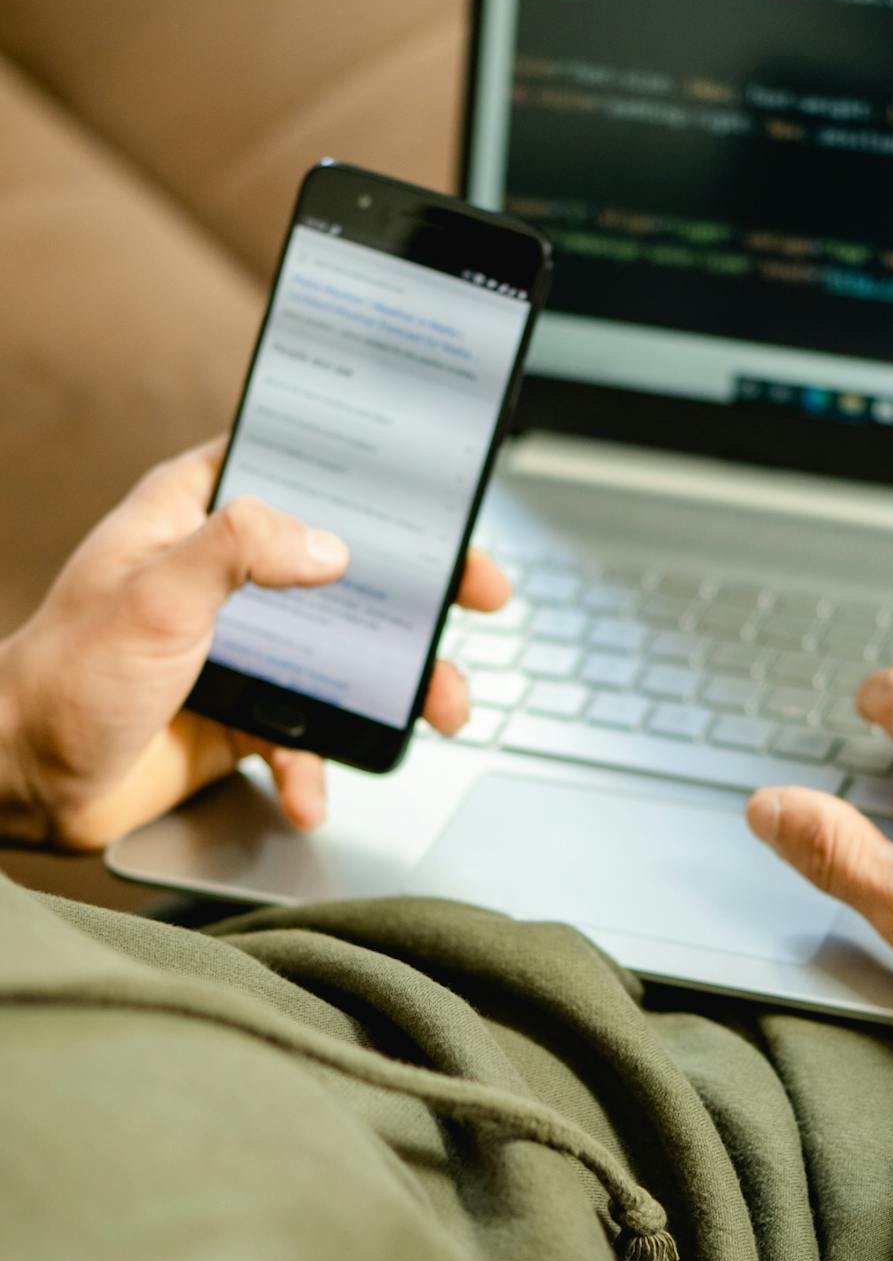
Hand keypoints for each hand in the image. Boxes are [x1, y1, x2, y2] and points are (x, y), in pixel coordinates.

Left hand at [0, 440, 510, 851]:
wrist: (27, 784)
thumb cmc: (65, 675)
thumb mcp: (155, 591)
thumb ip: (241, 550)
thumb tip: (329, 547)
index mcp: (198, 516)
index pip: (301, 469)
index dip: (374, 479)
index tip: (440, 497)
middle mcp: (228, 576)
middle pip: (351, 567)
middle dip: (422, 594)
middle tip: (478, 600)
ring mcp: (243, 647)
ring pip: (349, 656)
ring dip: (398, 689)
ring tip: (438, 712)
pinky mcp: (244, 715)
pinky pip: (309, 737)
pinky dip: (321, 767)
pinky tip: (311, 791)